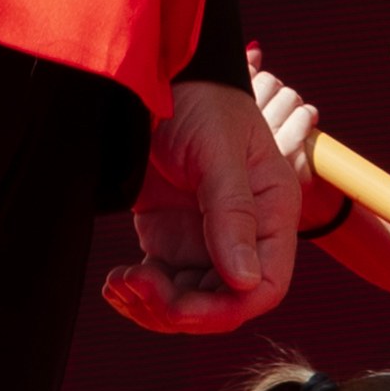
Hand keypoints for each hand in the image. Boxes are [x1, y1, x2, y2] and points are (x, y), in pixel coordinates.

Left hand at [106, 67, 314, 331]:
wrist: (152, 81)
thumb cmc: (200, 102)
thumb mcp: (218, 150)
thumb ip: (231, 212)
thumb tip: (243, 280)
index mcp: (273, 212)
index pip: (266, 284)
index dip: (229, 307)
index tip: (184, 307)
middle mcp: (245, 234)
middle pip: (223, 302)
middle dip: (180, 309)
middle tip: (136, 285)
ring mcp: (207, 241)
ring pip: (190, 303)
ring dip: (154, 307)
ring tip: (119, 284)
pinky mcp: (172, 243)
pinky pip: (163, 289)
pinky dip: (139, 296)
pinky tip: (116, 281)